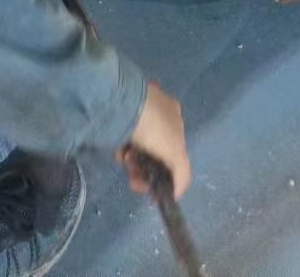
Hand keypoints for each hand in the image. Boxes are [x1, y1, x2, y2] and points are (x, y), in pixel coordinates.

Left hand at [118, 82, 189, 199]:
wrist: (122, 106)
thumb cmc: (154, 128)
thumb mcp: (177, 153)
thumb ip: (182, 175)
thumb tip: (176, 193)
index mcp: (174, 116)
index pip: (175, 148)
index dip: (168, 170)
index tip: (156, 185)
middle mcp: (157, 113)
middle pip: (154, 152)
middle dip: (147, 171)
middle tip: (137, 181)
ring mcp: (136, 115)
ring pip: (138, 150)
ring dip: (134, 165)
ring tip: (128, 164)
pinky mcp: (117, 120)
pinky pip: (122, 144)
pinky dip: (122, 154)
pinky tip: (121, 155)